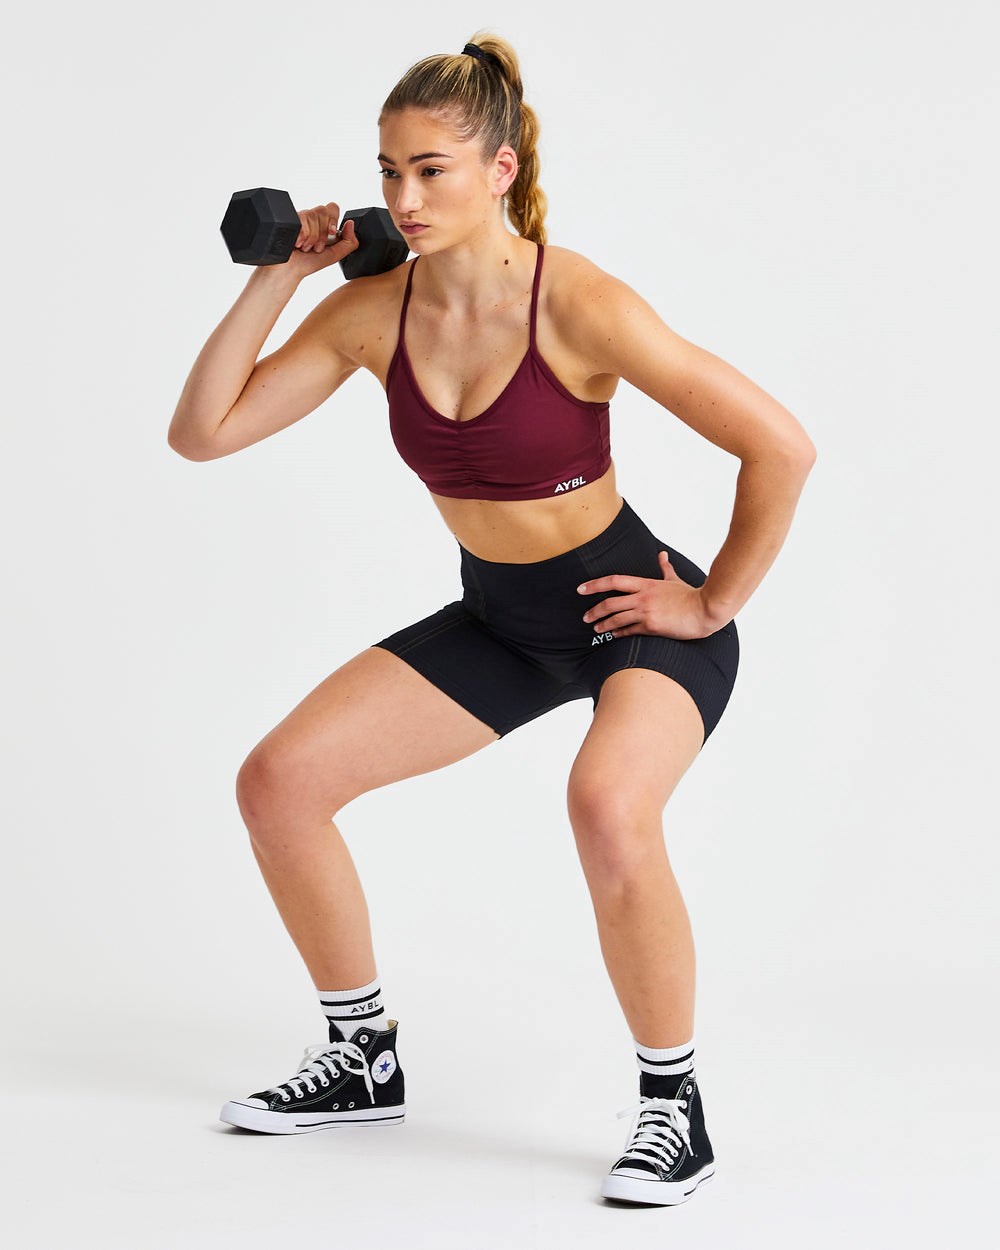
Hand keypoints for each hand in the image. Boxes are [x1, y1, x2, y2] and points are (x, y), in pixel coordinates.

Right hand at [288, 202, 358, 277]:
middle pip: (323, 210)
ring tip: (305, 247)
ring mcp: (299, 218)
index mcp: (322, 225)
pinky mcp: (289, 218)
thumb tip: (351, 224)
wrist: (289, 270)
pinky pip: (301, 218)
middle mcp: (311, 219)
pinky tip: (298, 243)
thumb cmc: (307, 263)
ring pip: (313, 214)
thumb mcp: (334, 255)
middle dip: (322, 233)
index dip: (333, 220)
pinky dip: (302, 235)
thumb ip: (348, 242)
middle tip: (316, 247)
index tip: (332, 233)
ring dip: (312, 237)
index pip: (332, 208)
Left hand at [578, 551, 716, 640]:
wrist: (704, 610)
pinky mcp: (651, 627)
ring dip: (603, 624)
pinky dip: (619, 634)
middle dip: (594, 610)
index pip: (614, 581)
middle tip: (585, 617)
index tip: (581, 589)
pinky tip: (612, 636)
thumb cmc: (690, 596)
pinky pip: (629, 631)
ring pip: (616, 618)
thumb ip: (665, 568)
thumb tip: (662, 555)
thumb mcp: (674, 579)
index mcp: (646, 583)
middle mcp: (642, 597)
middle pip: (609, 603)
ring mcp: (646, 612)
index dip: (594, 584)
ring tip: (596, 628)